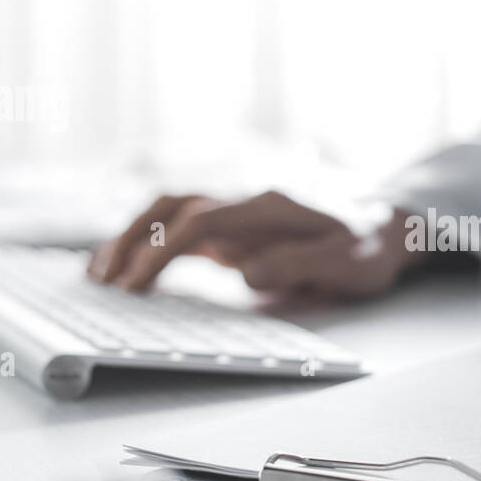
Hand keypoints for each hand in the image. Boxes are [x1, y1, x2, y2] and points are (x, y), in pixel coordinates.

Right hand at [88, 191, 423, 297]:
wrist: (383, 225)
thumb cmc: (366, 248)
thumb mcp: (347, 262)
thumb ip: (300, 264)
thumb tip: (248, 273)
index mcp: (271, 204)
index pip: (200, 219)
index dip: (163, 249)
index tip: (136, 283)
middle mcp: (245, 196)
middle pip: (171, 204)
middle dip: (130, 239)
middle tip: (102, 281)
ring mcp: (235, 208)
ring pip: (167, 209)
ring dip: (130, 236)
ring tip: (98, 275)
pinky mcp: (231, 223)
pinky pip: (178, 226)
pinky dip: (146, 242)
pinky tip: (124, 266)